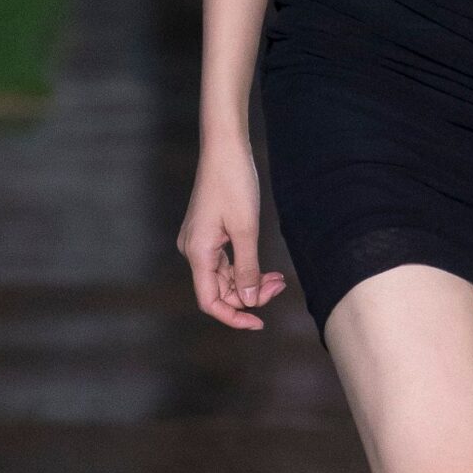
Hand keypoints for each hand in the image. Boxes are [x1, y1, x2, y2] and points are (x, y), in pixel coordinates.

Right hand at [178, 137, 287, 329]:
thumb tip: (248, 301)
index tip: (259, 323)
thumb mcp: (246, 230)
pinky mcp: (208, 234)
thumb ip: (247, 269)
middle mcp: (193, 251)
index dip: (233, 317)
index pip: (210, 301)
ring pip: (225, 278)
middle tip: (279, 286)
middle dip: (249, 295)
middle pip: (219, 291)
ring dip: (250, 282)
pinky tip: (265, 269)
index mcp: (197, 253)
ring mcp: (200, 243)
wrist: (224, 149)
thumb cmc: (233, 183)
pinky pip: (226, 263)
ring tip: (278, 279)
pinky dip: (246, 268)